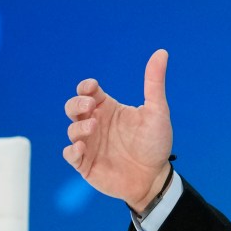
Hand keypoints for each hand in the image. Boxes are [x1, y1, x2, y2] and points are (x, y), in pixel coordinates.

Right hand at [63, 49, 173, 211]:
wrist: (155, 178)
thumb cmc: (156, 143)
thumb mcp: (157, 111)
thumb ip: (154, 83)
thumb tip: (162, 52)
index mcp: (110, 109)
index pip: (89, 91)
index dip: (86, 87)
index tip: (92, 88)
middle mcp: (97, 124)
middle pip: (73, 107)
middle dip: (76, 103)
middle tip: (89, 105)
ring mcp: (90, 144)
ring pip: (71, 129)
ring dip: (78, 126)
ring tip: (93, 127)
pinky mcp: (85, 163)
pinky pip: (69, 154)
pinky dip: (72, 150)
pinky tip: (83, 148)